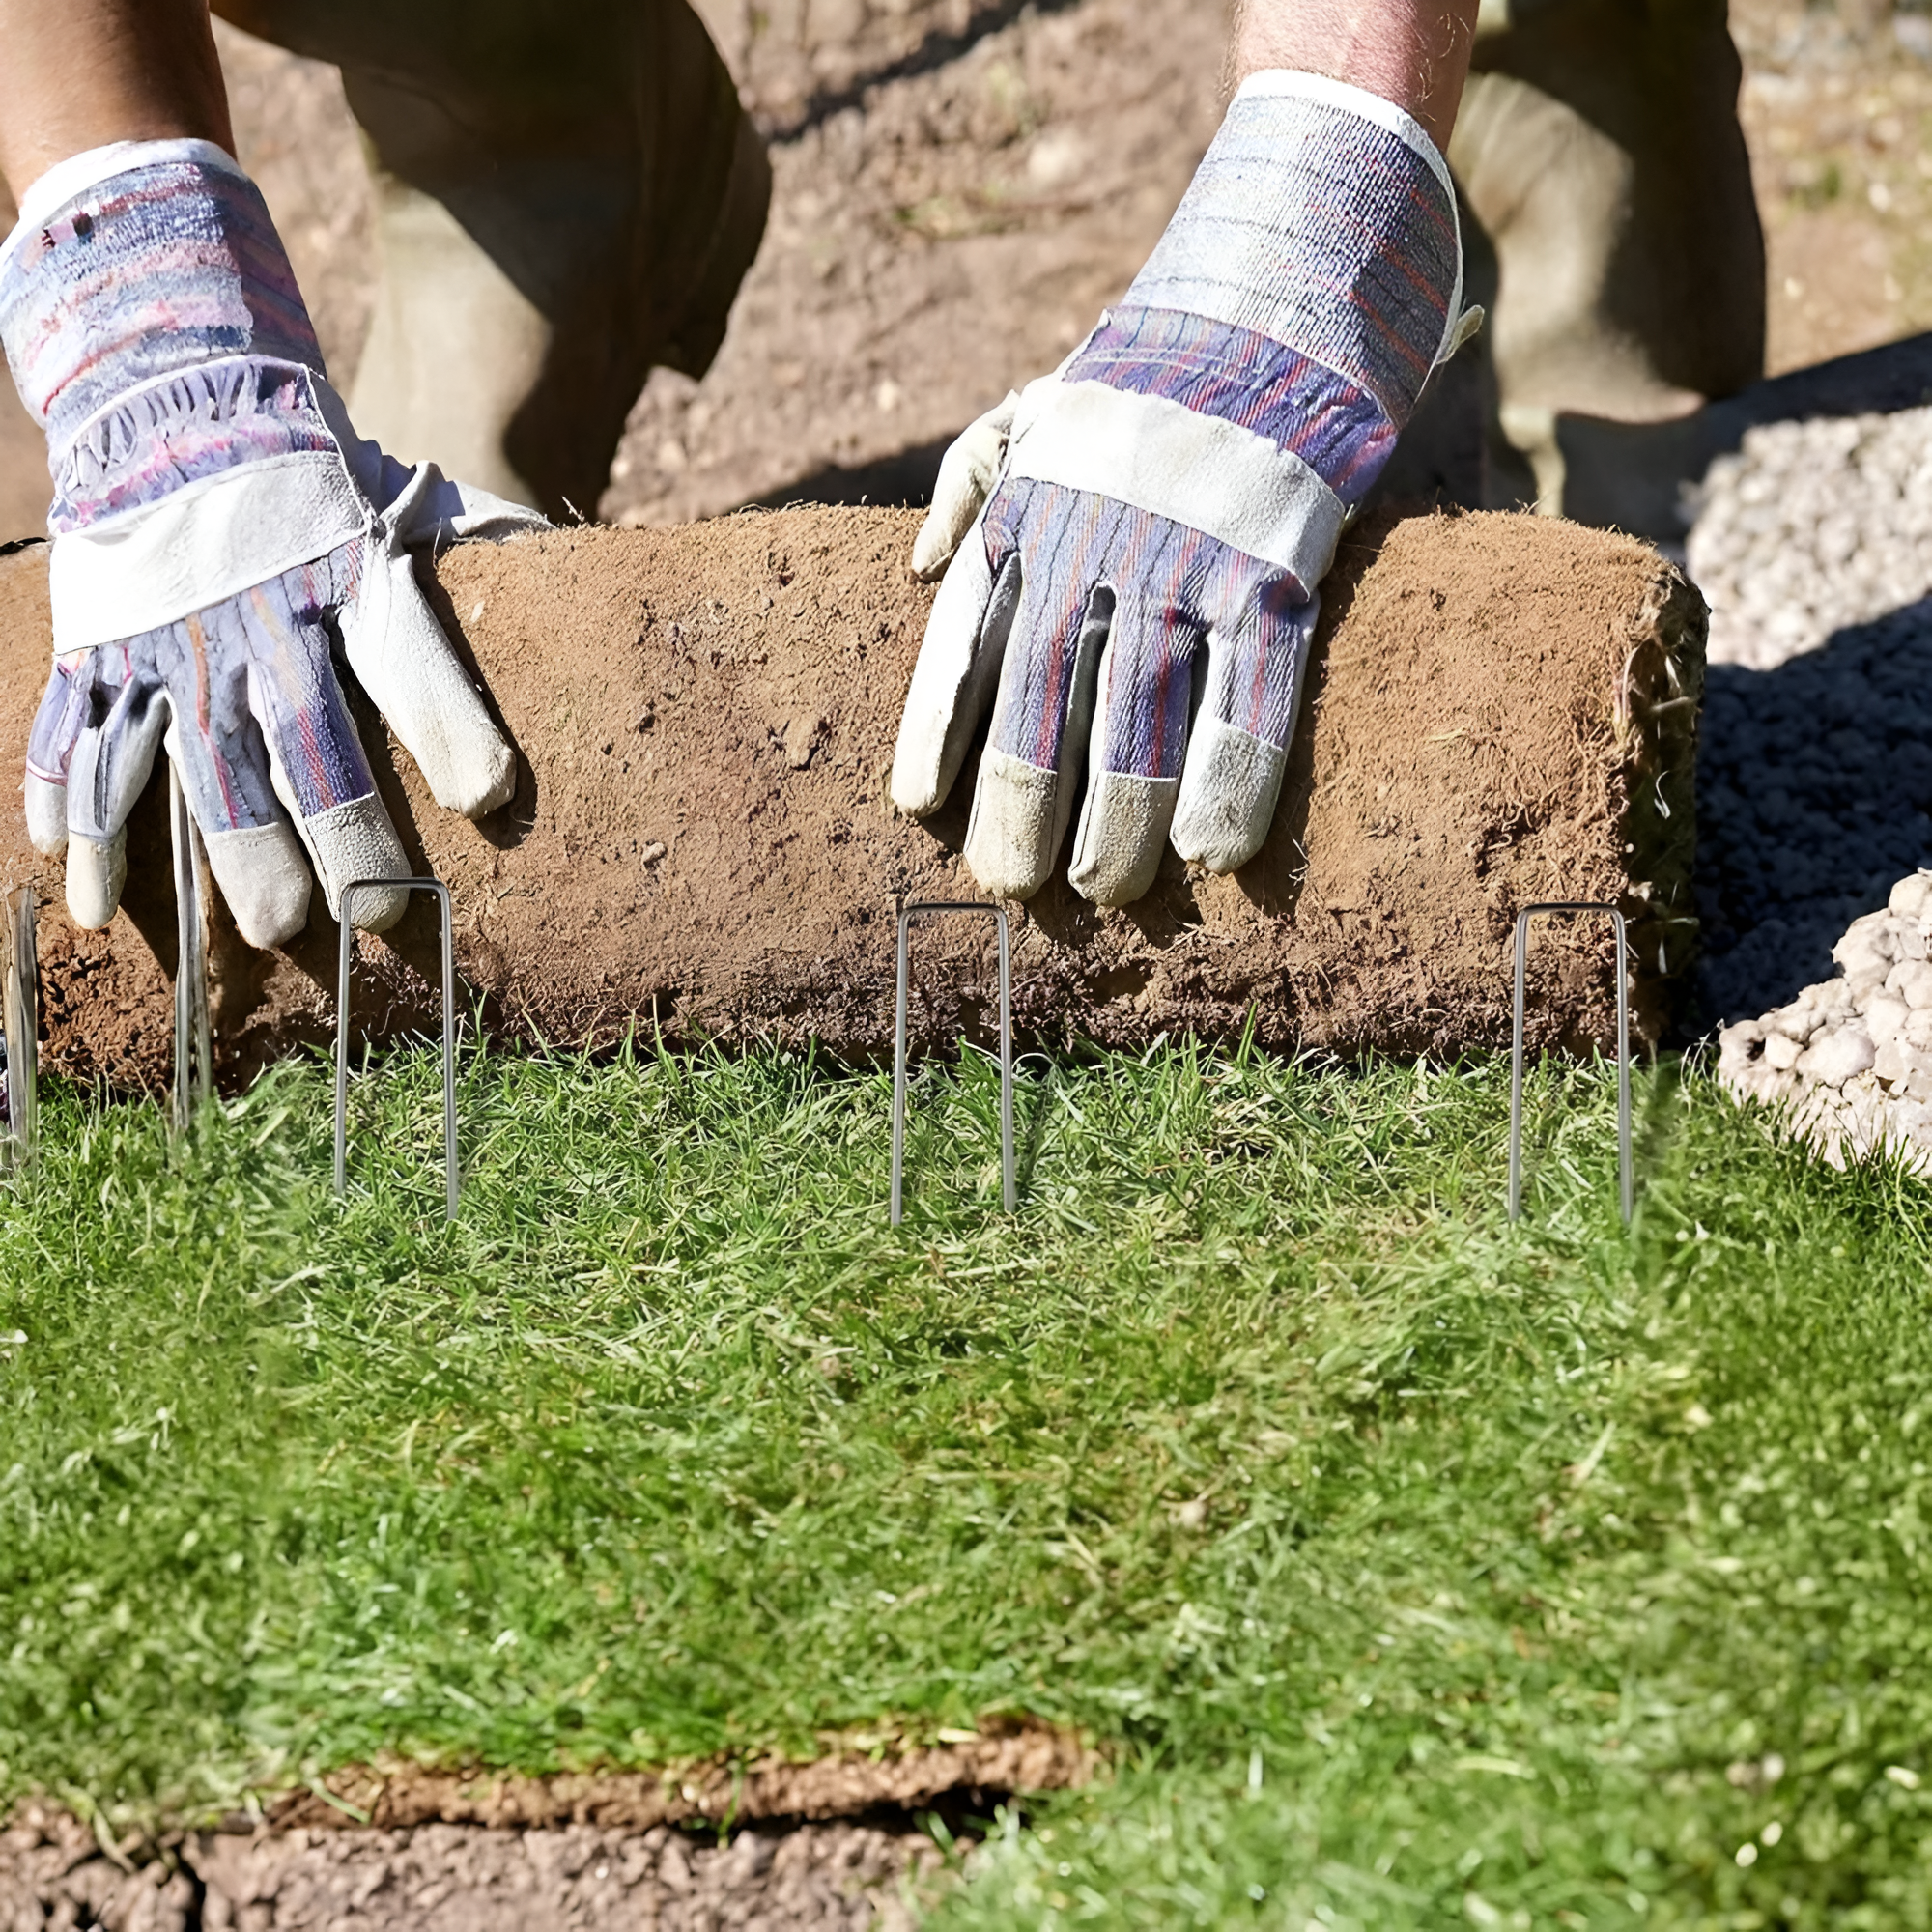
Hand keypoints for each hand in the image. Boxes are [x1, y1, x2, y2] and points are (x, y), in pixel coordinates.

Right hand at [1, 138, 543, 947]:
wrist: (166, 387)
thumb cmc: (311, 474)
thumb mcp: (399, 492)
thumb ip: (475, 532)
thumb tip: (548, 549)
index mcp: (345, 575)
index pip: (410, 657)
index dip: (452, 726)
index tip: (493, 797)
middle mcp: (258, 617)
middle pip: (309, 740)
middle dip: (344, 830)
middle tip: (374, 915)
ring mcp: (169, 638)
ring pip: (201, 760)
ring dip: (234, 850)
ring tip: (272, 931)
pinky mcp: (98, 647)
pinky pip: (78, 737)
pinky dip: (77, 816)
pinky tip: (86, 891)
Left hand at [891, 73, 1478, 904]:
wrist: (1284, 277)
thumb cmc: (1152, 363)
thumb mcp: (1035, 399)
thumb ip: (968, 482)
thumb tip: (916, 571)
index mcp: (1032, 510)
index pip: (962, 643)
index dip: (935, 732)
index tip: (917, 809)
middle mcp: (1097, 542)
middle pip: (1040, 702)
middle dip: (1022, 804)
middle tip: (1012, 888)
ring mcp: (1189, 557)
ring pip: (1138, 718)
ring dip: (1118, 819)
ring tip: (1100, 890)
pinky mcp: (1280, 565)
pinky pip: (1252, 694)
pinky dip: (1231, 779)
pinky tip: (1211, 853)